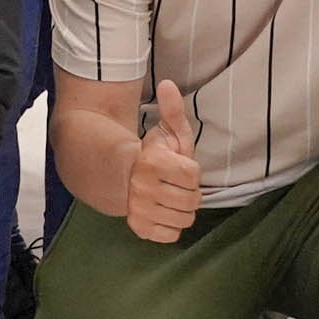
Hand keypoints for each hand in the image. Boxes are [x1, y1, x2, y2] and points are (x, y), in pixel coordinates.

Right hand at [124, 80, 204, 243]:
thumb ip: (173, 109)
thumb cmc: (156, 152)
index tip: (179, 166)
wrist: (125, 175)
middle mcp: (143, 188)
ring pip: (184, 219)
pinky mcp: (139, 228)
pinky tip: (164, 212)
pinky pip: (171, 235)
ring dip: (183, 209)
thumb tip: (167, 84)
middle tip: (177, 184)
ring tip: (172, 197)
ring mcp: (139, 210)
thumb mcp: (168, 130)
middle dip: (189, 192)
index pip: (193, 176)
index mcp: (152, 163)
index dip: (191, 171)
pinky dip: (172, 226)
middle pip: (191, 201)